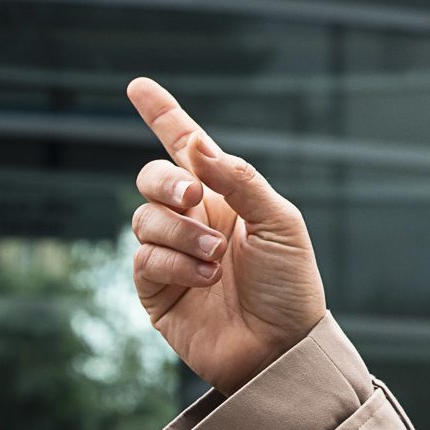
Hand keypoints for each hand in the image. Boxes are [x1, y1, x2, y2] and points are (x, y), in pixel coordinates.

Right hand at [126, 76, 326, 393]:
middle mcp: (194, 218)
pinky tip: (205, 280)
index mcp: (227, 195)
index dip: (162, 115)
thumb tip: (197, 146)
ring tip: (218, 259)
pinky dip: (175, 264)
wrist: (282, 345)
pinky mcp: (155, 288)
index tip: (138, 85)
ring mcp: (171, 252)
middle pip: (152, 178)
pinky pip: (144, 258)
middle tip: (194, 196)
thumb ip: (241, 181)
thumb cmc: (291, 283)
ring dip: (182, 234)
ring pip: (145, 219)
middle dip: (166, 180)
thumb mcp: (280, 223)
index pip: (186, 147)